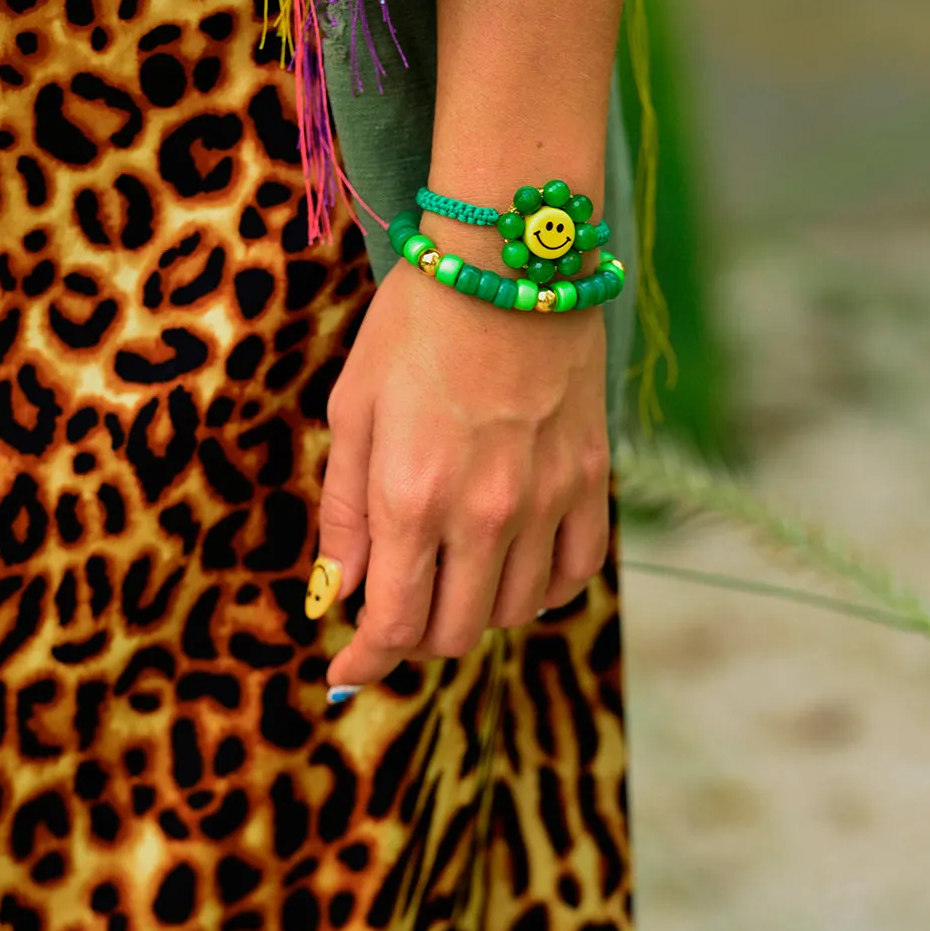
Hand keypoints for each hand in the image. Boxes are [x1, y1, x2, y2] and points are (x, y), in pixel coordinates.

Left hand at [320, 255, 610, 688]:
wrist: (507, 257)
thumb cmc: (415, 325)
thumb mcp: (353, 410)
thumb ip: (345, 513)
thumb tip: (338, 594)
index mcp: (413, 496)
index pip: (392, 624)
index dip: (363, 663)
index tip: (343, 673)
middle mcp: (485, 512)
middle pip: (455, 631)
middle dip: (413, 636)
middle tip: (396, 606)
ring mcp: (548, 498)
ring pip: (517, 611)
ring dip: (476, 611)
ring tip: (453, 575)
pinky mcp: (591, 478)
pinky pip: (577, 571)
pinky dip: (545, 589)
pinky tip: (518, 569)